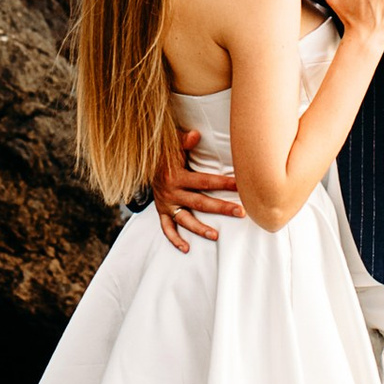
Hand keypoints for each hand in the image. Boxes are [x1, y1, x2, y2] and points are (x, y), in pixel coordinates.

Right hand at [152, 124, 246, 250]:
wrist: (143, 164)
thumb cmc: (165, 153)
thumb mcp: (172, 144)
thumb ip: (184, 141)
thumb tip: (196, 135)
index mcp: (177, 175)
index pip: (204, 181)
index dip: (223, 183)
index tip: (240, 186)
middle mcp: (172, 192)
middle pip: (200, 203)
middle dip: (221, 208)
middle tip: (240, 212)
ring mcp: (166, 204)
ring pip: (185, 219)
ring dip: (200, 228)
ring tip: (215, 236)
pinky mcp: (161, 212)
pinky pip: (167, 228)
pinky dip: (175, 239)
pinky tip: (186, 248)